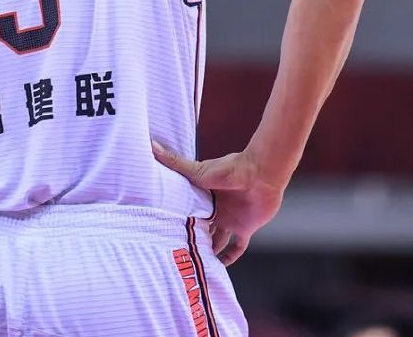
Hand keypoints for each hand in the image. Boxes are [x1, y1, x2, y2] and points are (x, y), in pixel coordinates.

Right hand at [152, 141, 283, 265]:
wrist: (261, 174)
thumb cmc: (230, 169)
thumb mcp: (197, 171)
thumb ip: (174, 162)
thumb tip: (150, 145)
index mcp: (202, 196)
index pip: (186, 213)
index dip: (176, 224)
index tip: (161, 235)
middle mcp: (215, 209)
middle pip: (199, 229)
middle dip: (189, 240)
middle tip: (175, 255)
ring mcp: (230, 219)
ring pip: (215, 241)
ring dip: (207, 251)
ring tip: (193, 265)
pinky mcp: (245, 228)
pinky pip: (236, 247)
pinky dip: (229, 257)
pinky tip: (220, 268)